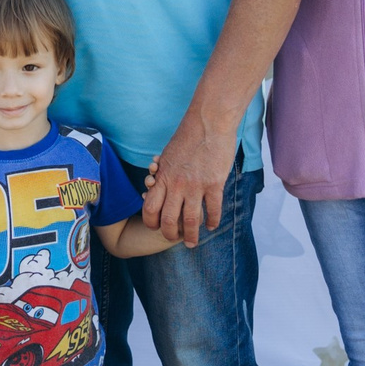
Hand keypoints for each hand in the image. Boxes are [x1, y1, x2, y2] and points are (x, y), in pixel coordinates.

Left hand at [142, 110, 235, 246]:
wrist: (209, 122)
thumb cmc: (188, 136)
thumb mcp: (167, 155)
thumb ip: (163, 173)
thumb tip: (155, 186)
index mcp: (162, 177)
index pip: (150, 208)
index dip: (151, 222)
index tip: (156, 227)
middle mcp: (177, 185)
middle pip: (168, 220)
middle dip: (169, 234)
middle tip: (174, 239)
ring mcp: (196, 186)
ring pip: (190, 221)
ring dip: (191, 236)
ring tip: (192, 243)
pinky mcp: (214, 184)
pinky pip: (213, 210)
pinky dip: (212, 222)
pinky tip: (211, 225)